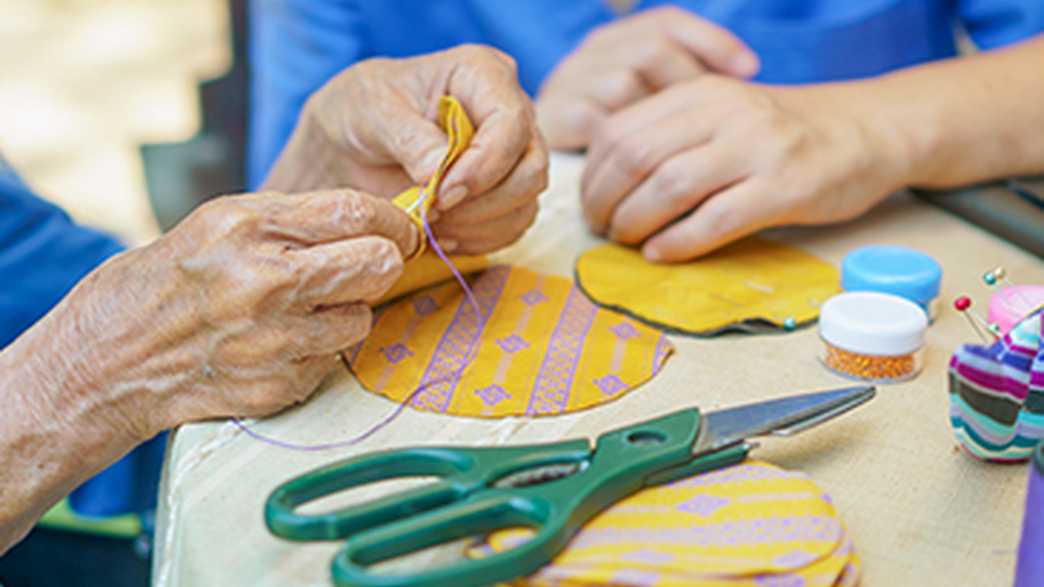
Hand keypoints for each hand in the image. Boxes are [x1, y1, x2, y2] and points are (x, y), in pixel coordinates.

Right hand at [33, 189, 417, 438]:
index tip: (401, 230)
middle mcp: (263, 282)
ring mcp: (272, 340)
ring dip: (347, 312)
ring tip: (308, 309)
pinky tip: (281, 343)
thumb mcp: (218, 224)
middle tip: (370, 266)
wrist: (108, 360)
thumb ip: (292, 220)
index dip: (393, 221)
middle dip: (383, 263)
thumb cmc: (166, 281)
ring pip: (363, 318)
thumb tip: (371, 221)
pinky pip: (333, 360)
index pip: (355, 213)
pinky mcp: (278, 386)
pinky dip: (319, 350)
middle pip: (377, 265)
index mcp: (246, 227)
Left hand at [265, 45, 547, 254]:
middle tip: (432, 211)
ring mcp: (514, 156)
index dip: (483, 165)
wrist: (352, 144)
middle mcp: (511, 113)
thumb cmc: (362, 111)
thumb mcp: (372, 112)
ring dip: (478, 225)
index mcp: (484, 75)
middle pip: (531, 169)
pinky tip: (441, 232)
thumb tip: (440, 172)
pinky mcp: (507, 193)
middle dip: (482, 202)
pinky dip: (477, 239)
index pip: (511, 123)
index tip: (441, 192)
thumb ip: (408, 138)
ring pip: (526, 204)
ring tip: (430, 222)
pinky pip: (512, 227)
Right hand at [536, 6, 758, 149]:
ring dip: (655, 121)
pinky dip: (628, 147)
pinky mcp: (554, 119)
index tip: (750, 71)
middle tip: (711, 124)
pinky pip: (599, 124)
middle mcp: (590, 53)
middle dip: (686, 84)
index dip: (712, 42)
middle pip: (651, 49)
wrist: (529, 160)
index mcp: (615, 41)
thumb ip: (682, 85)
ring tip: (679, 151)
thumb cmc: (612, 142)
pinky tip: (647, 170)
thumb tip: (748, 72)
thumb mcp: (648, 103)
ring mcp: (569, 82)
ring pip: (625, 83)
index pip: (667, 23)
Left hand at [580, 76, 907, 260]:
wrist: (869, 129)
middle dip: (606, 202)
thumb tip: (608, 184)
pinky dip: (678, 242)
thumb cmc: (784, 133)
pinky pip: (715, 219)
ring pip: (669, 187)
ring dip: (636, 223)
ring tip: (628, 243)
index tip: (590, 205)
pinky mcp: (785, 187)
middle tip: (602, 230)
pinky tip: (662, 254)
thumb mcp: (724, 115)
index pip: (621, 131)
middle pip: (637, 158)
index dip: (593, 175)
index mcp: (701, 93)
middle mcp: (725, 114)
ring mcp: (757, 149)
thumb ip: (674, 136)